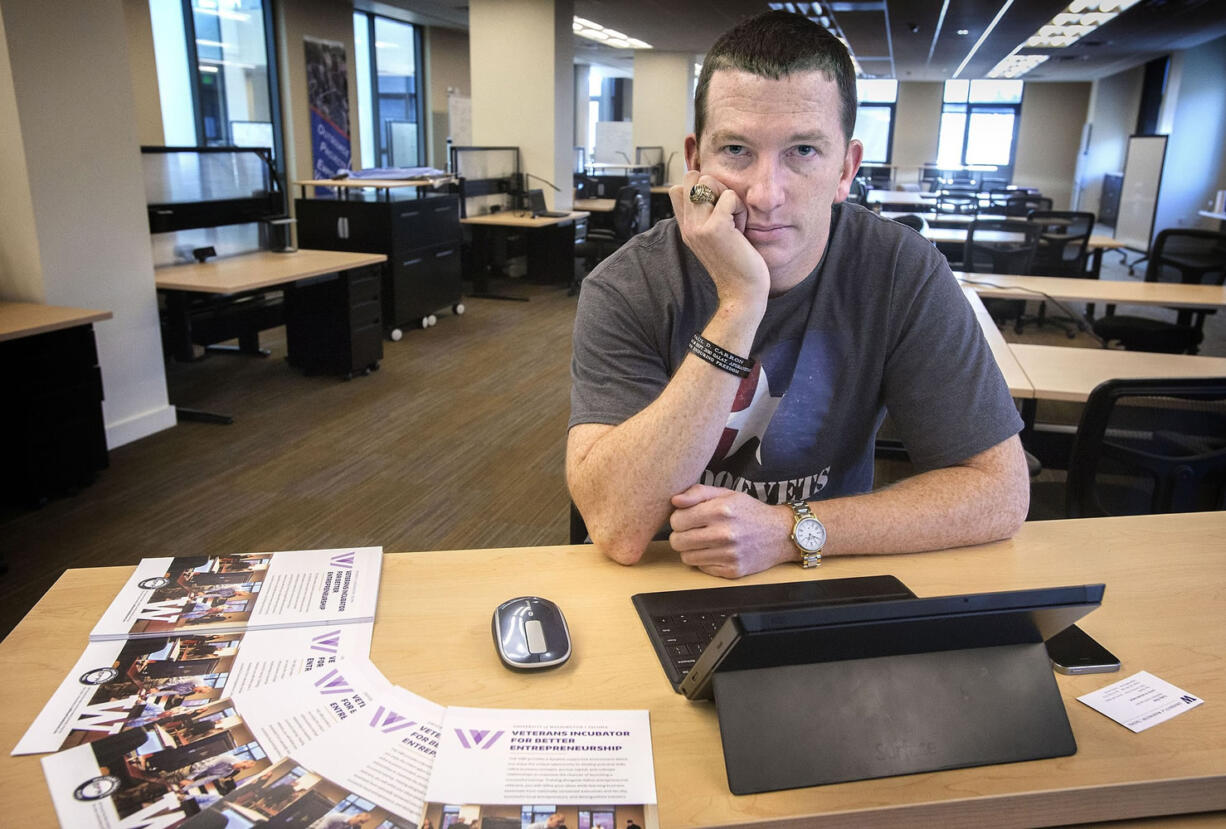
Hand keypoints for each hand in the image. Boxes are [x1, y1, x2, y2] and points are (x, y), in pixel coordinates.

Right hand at [668, 171, 769, 312]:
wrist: (742, 292)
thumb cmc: (736, 264)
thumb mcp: (714, 237)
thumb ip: (706, 216)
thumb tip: (708, 188)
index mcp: (686, 227)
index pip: (677, 189)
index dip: (699, 189)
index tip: (716, 210)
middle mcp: (688, 225)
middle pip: (692, 178)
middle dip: (715, 187)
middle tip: (726, 213)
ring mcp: (698, 226)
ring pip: (709, 182)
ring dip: (728, 197)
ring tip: (734, 222)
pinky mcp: (714, 228)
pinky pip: (730, 196)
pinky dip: (740, 209)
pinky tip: (740, 229)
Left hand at [668, 484, 794, 577]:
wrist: (781, 534)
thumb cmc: (750, 511)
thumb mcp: (727, 494)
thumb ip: (698, 493)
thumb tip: (674, 500)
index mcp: (721, 510)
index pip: (677, 520)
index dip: (678, 518)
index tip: (687, 518)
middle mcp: (724, 533)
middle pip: (677, 541)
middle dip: (681, 535)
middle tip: (693, 531)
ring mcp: (729, 555)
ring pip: (687, 557)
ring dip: (691, 549)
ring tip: (704, 541)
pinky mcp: (732, 571)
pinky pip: (702, 568)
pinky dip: (704, 560)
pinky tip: (716, 551)